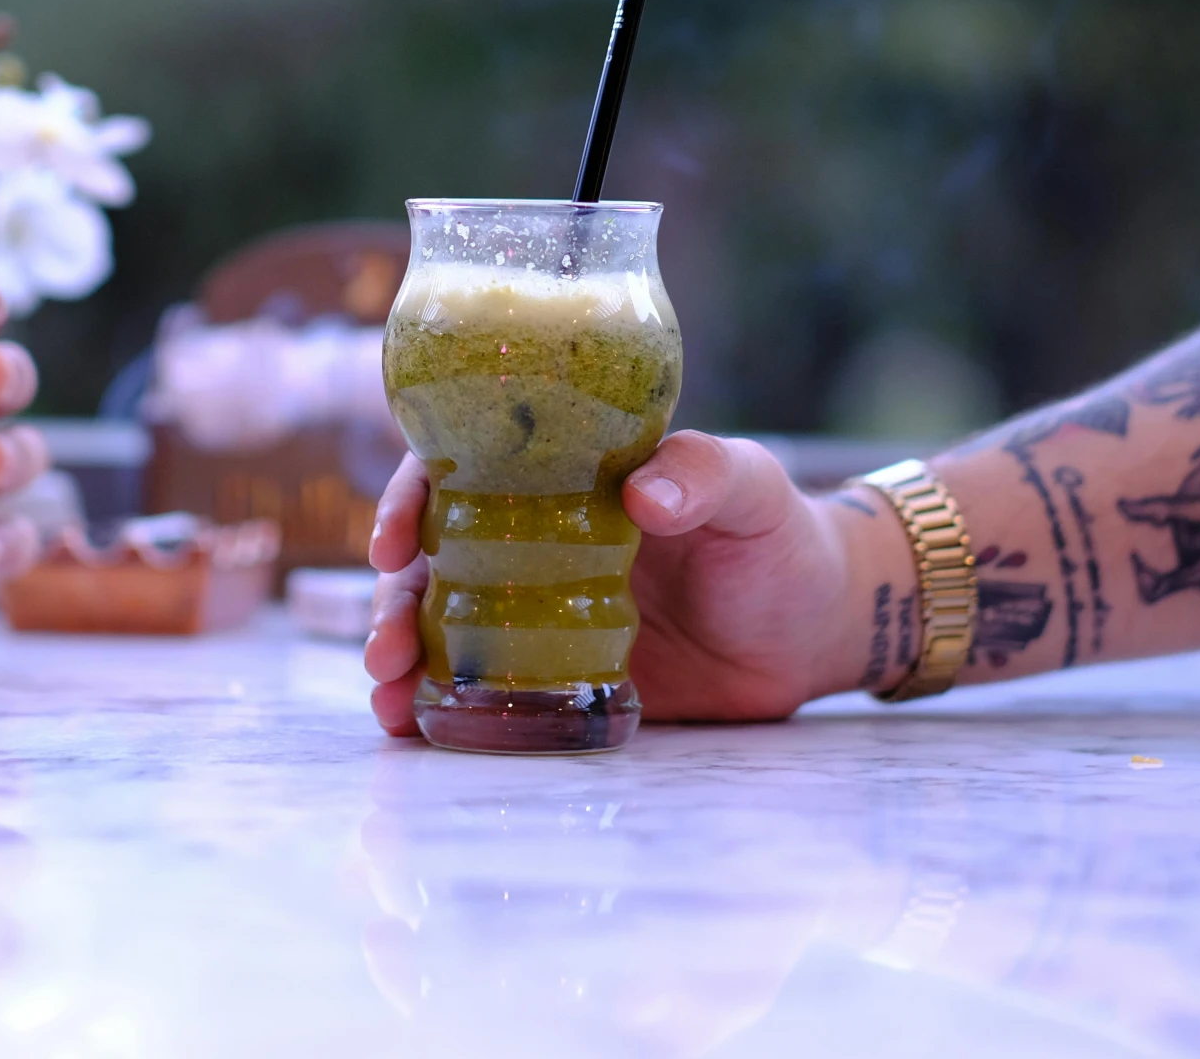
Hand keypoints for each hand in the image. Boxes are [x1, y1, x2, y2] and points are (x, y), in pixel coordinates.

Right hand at [364, 431, 904, 732]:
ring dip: (403, 658)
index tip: (391, 543)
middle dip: (392, 602)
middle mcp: (539, 541)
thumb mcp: (755, 491)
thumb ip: (706, 474)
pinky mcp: (564, 678)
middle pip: (436, 560)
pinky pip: (490, 690)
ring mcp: (544, 613)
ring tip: (388, 701)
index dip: (413, 498)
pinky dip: (442, 708)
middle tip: (382, 649)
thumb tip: (644, 491)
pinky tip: (414, 730)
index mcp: (568, 479)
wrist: (817, 631)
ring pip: (447, 628)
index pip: (465, 469)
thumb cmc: (782, 540)